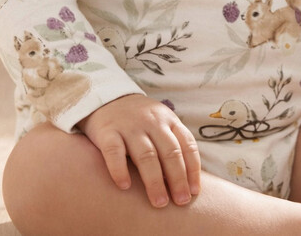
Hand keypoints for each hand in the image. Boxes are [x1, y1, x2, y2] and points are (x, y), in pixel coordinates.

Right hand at [78, 94, 200, 207]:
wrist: (106, 98)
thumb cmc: (140, 120)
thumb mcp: (161, 123)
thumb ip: (174, 144)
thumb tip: (188, 183)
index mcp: (168, 119)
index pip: (187, 144)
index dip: (192, 169)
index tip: (194, 192)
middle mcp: (151, 121)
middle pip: (169, 152)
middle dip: (177, 179)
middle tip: (181, 201)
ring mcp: (129, 126)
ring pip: (146, 155)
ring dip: (154, 181)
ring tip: (160, 202)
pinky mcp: (107, 131)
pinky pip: (114, 152)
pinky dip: (120, 170)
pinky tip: (125, 186)